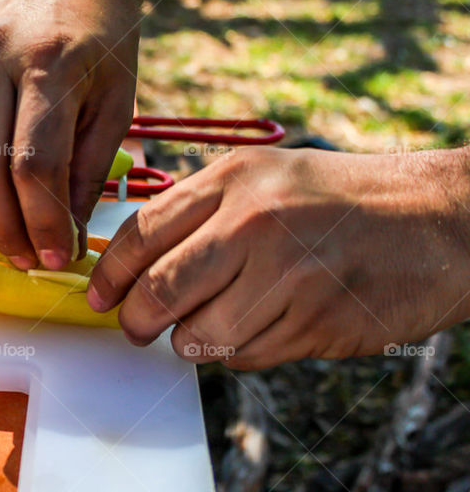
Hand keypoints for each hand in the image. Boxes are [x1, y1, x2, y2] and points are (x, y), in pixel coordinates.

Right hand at [0, 0, 141, 270]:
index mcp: (50, 64)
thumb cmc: (108, 36)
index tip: (62, 258)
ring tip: (5, 237)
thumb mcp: (118, 99)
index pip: (35, 163)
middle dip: (4, 228)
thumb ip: (89, 166)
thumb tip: (66, 233)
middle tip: (30, 259)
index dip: (45, 222)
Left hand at [88, 147, 469, 369]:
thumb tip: (133, 262)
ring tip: (209, 324)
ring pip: (200, 335)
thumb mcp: (265, 177)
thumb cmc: (338, 199)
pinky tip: (262, 326)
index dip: (109, 273)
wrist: (436, 220)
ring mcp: (289, 274)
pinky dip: (238, 352)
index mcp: (234, 178)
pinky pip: (246, 356)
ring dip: (191, 341)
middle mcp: (256, 223)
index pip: (142, 232)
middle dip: (136, 320)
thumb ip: (200, 210)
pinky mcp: (317, 321)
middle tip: (136, 327)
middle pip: (160, 290)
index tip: (98, 296)